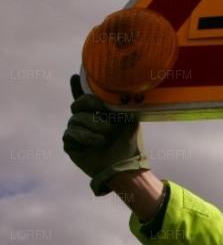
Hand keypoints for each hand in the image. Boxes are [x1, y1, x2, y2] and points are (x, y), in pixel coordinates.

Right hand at [62, 74, 149, 195]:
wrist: (126, 167)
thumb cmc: (129, 144)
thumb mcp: (130, 121)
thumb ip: (122, 105)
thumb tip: (121, 90)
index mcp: (99, 114)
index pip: (84, 97)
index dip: (78, 86)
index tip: (75, 76)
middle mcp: (86, 121)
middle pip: (77, 104)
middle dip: (88, 104)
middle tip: (101, 109)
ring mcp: (77, 133)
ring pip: (75, 119)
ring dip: (93, 125)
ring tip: (106, 135)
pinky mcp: (71, 145)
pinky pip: (71, 133)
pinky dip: (86, 136)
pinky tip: (98, 141)